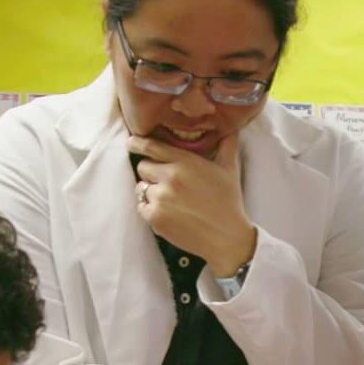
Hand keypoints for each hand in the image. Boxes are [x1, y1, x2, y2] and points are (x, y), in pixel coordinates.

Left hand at [133, 133, 256, 276]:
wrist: (226, 237)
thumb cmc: (229, 202)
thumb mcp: (229, 169)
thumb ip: (227, 145)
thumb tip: (231, 128)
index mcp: (185, 161)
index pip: (152, 146)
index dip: (138, 143)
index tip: (132, 142)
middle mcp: (170, 177)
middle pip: (142, 166)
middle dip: (151, 172)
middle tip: (166, 182)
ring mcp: (160, 198)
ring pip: (141, 187)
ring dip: (150, 191)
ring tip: (169, 200)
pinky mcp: (155, 217)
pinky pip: (141, 207)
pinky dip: (150, 210)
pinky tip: (168, 213)